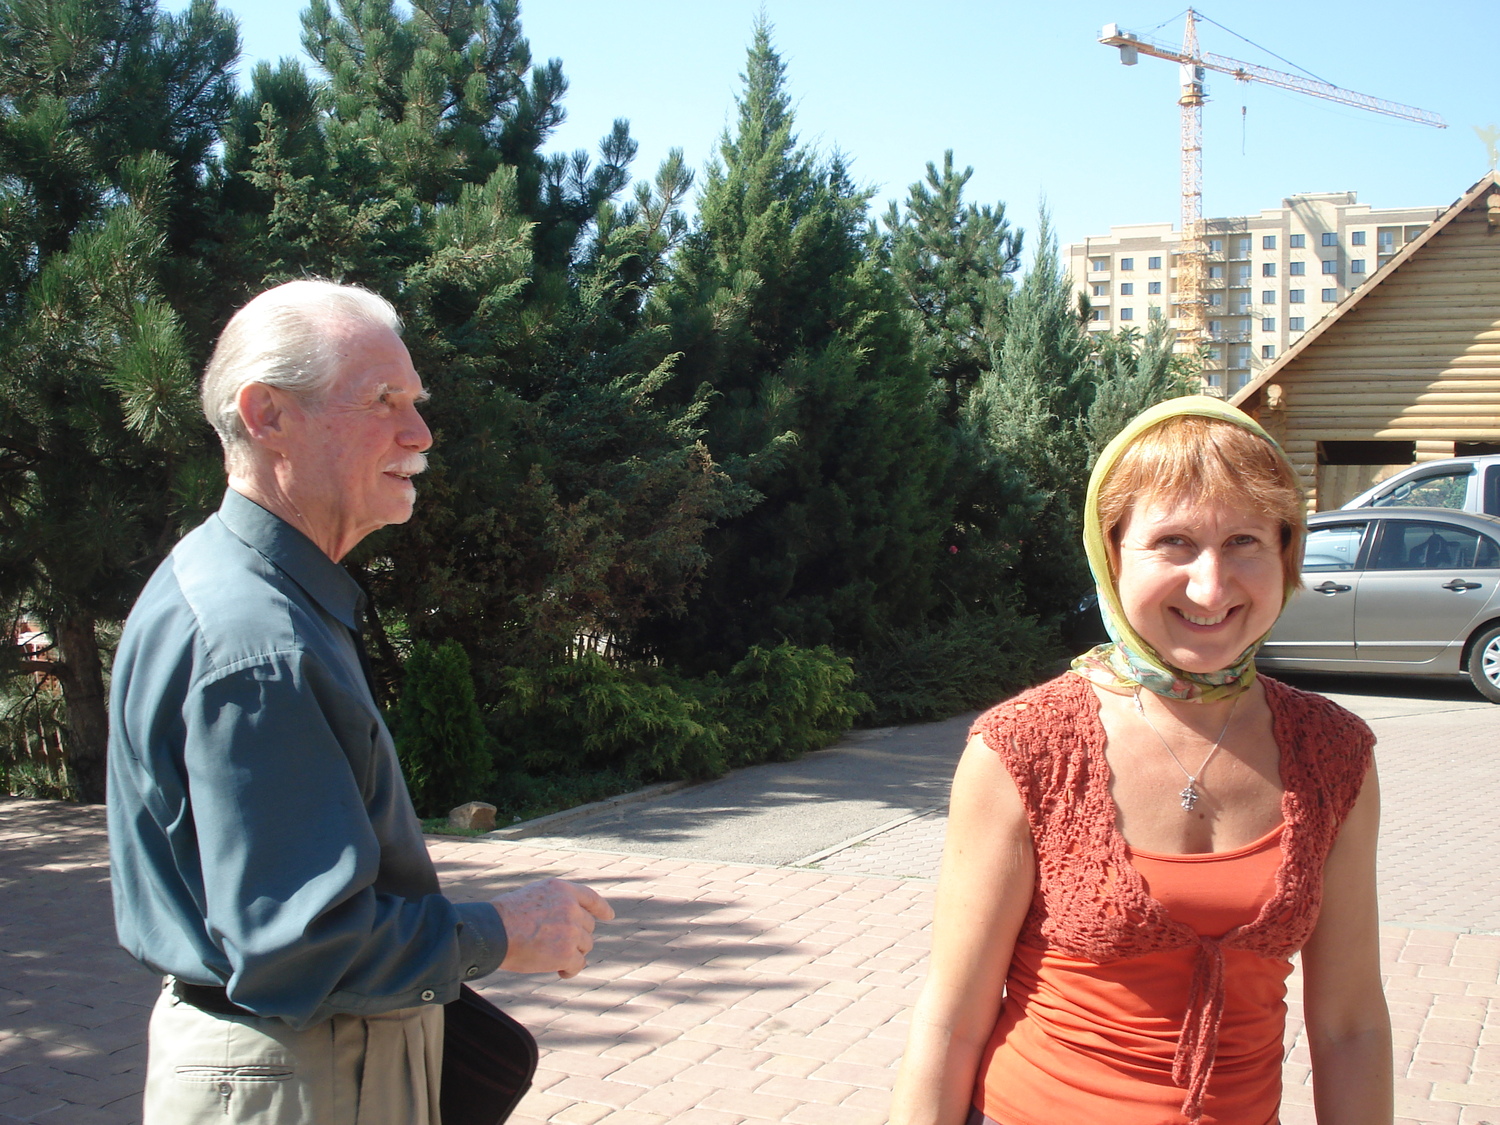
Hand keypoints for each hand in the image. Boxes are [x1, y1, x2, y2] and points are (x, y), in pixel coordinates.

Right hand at [491, 878, 613, 978]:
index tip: (609, 916)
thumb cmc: (503, 917)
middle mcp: (570, 908)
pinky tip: (560, 972)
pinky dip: (571, 970)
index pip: (590, 897)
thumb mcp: (532, 896)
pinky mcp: (567, 953)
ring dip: (572, 954)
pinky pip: (578, 964)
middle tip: (556, 947)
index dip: (601, 908)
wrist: (493, 932)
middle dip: (576, 938)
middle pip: (587, 927)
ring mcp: (571, 930)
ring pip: (584, 946)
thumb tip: (566, 922)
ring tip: (552, 959)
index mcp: (561, 890)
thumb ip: (553, 904)